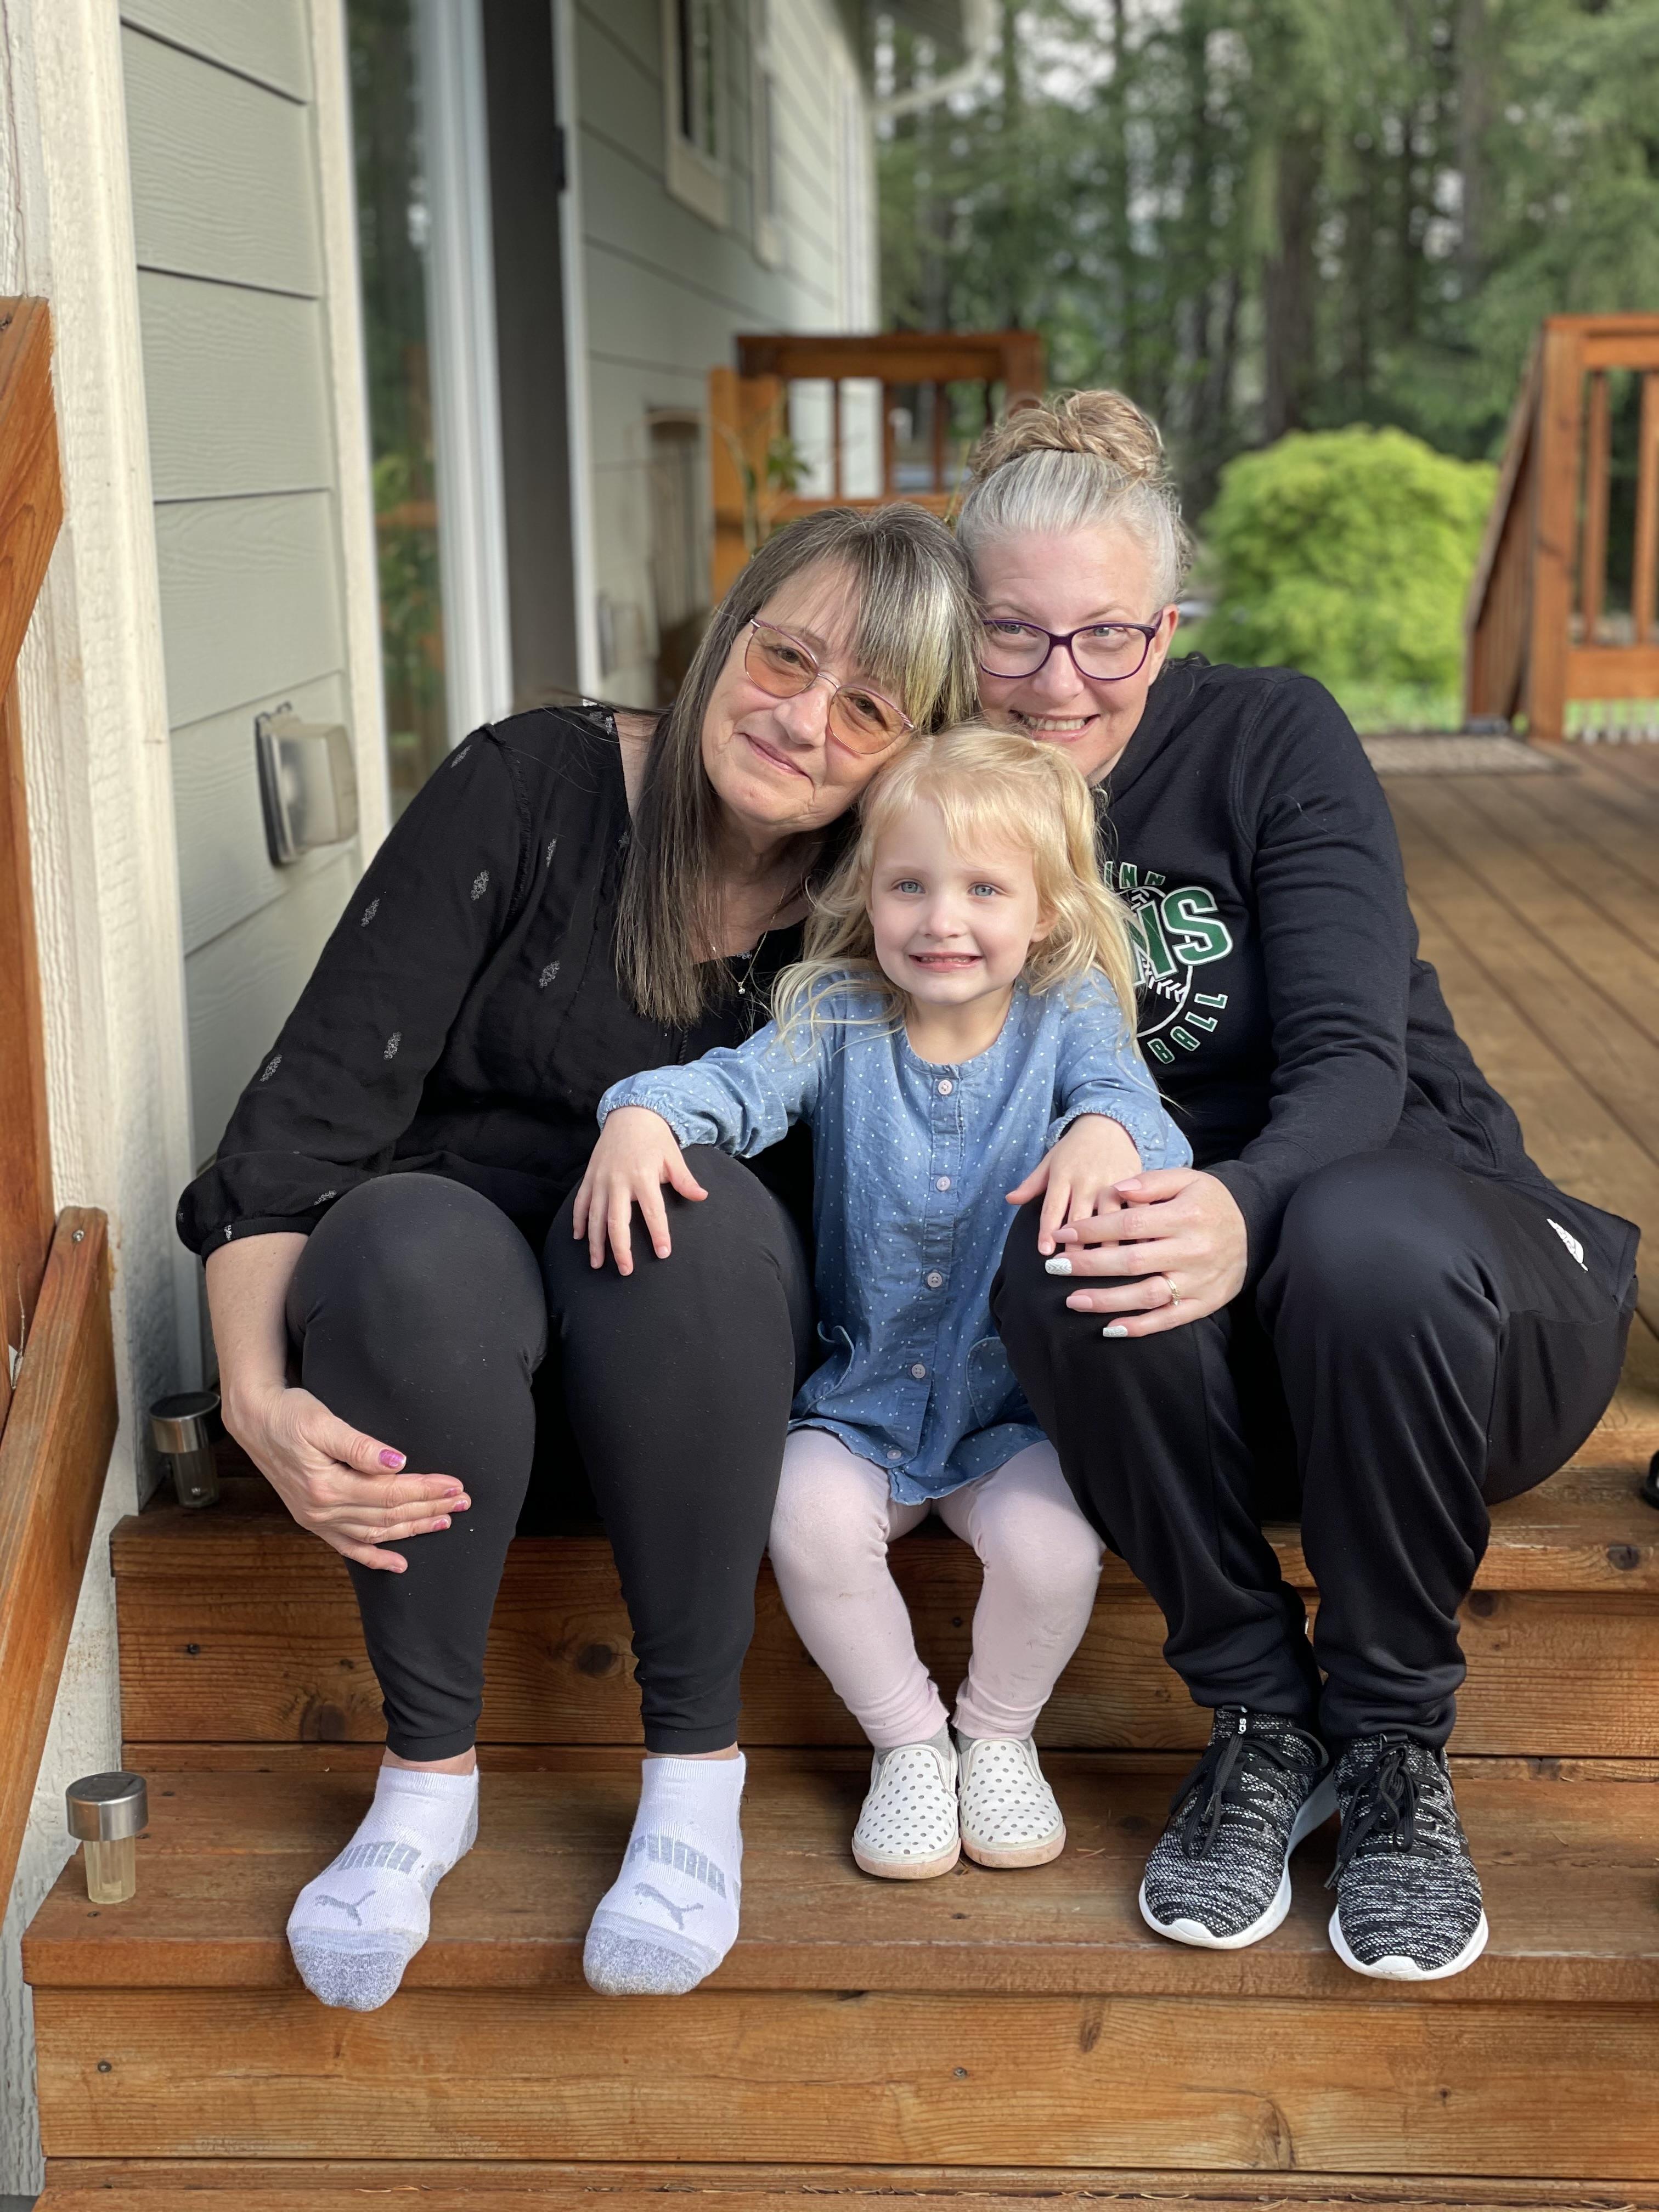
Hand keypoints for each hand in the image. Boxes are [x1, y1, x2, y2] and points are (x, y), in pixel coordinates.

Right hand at [224, 1382, 468, 1573]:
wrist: (254, 1421)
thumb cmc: (288, 1414)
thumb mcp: (322, 1421)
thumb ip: (359, 1445)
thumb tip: (398, 1461)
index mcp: (326, 1485)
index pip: (389, 1493)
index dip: (425, 1490)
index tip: (454, 1485)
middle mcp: (321, 1510)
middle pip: (387, 1515)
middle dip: (428, 1509)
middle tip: (463, 1501)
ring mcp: (316, 1519)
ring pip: (375, 1533)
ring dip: (411, 1529)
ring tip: (444, 1521)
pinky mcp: (314, 1520)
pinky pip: (349, 1547)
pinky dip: (375, 1557)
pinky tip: (399, 1563)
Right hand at [571, 1106, 708, 1272]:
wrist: (630, 1114)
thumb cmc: (655, 1138)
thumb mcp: (673, 1156)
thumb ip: (685, 1180)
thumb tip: (702, 1197)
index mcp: (643, 1176)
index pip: (653, 1212)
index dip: (659, 1234)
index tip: (663, 1253)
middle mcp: (619, 1180)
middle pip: (617, 1221)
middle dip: (620, 1249)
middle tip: (626, 1270)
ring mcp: (601, 1180)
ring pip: (595, 1217)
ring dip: (595, 1243)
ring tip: (597, 1264)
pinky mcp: (589, 1177)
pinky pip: (581, 1203)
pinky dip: (578, 1221)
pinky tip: (579, 1239)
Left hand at [1006, 1115, 1143, 1254]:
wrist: (1110, 1124)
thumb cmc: (1075, 1148)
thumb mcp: (1050, 1161)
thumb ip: (1032, 1184)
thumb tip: (1010, 1200)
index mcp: (1063, 1175)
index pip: (1052, 1208)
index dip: (1048, 1231)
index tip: (1046, 1252)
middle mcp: (1087, 1180)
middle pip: (1080, 1218)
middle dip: (1075, 1244)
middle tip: (1071, 1268)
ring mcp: (1113, 1183)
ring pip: (1109, 1218)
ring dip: (1106, 1243)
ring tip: (1104, 1266)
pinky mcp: (1135, 1183)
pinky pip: (1137, 1209)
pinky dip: (1139, 1230)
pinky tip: (1139, 1249)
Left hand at [1045, 1166, 1247, 1335]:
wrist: (1254, 1228)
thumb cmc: (1210, 1202)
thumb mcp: (1187, 1179)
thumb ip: (1151, 1182)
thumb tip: (1116, 1190)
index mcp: (1187, 1216)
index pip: (1130, 1225)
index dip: (1092, 1230)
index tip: (1062, 1233)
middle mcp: (1193, 1251)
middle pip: (1132, 1262)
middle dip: (1088, 1265)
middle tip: (1054, 1267)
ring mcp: (1198, 1281)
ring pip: (1146, 1295)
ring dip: (1106, 1301)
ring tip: (1072, 1300)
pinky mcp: (1204, 1303)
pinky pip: (1168, 1319)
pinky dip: (1138, 1327)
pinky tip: (1109, 1327)